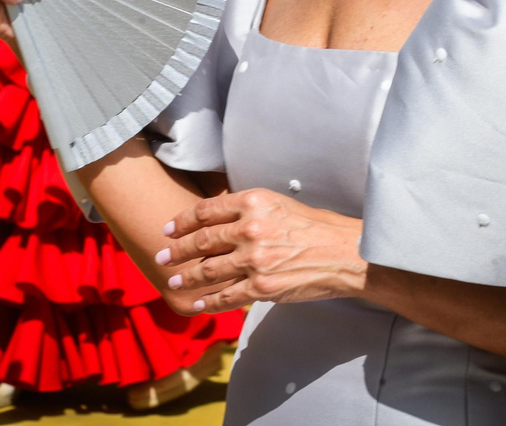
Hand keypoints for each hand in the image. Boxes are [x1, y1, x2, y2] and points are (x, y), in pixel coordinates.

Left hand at [157, 188, 366, 312]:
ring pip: (209, 270)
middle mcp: (250, 228)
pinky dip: (209, 301)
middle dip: (176, 251)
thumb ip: (247, 209)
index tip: (168, 230)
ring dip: (187, 278)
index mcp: (253, 202)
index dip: (182, 221)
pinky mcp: (262, 287)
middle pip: (201, 241)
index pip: (205, 211)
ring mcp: (255, 259)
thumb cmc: (314, 227)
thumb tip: (216, 218)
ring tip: (174, 281)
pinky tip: (199, 303)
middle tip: (162, 257)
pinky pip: (227, 296)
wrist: (343, 254)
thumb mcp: (278, 204)